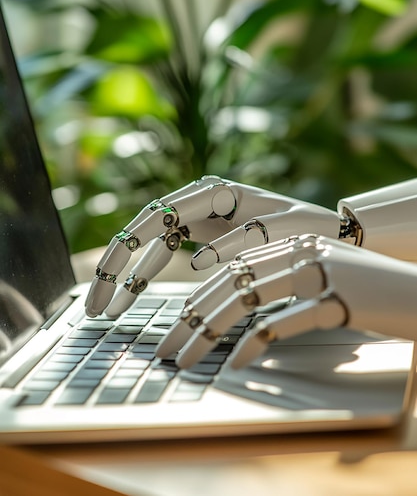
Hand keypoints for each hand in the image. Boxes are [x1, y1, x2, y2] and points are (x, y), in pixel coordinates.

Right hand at [85, 176, 339, 316]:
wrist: (327, 228)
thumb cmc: (307, 226)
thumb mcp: (279, 231)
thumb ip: (240, 241)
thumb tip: (196, 263)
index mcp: (214, 191)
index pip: (154, 218)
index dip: (125, 253)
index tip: (106, 284)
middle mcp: (199, 198)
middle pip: (143, 230)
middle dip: (116, 268)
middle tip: (95, 306)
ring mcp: (199, 214)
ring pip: (151, 243)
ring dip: (128, 275)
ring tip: (108, 310)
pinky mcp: (204, 231)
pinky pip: (167, 251)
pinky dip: (149, 273)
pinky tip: (133, 296)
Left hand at [155, 234, 416, 368]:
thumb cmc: (372, 294)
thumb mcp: (325, 279)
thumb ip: (287, 283)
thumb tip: (242, 309)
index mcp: (297, 244)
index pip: (236, 268)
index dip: (201, 297)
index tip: (178, 325)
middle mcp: (303, 252)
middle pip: (232, 282)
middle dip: (192, 318)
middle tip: (166, 348)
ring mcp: (320, 273)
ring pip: (247, 300)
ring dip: (209, 332)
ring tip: (185, 358)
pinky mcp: (337, 300)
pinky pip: (283, 322)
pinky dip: (255, 344)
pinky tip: (236, 363)